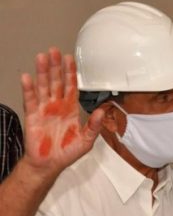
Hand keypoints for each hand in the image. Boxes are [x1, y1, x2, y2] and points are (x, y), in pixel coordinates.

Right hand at [20, 47, 103, 176]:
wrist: (49, 164)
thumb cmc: (66, 153)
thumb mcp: (86, 140)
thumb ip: (94, 125)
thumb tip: (102, 112)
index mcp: (70, 109)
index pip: (71, 86)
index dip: (71, 73)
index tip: (70, 59)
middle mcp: (57, 106)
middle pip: (56, 81)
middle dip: (56, 66)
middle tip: (54, 51)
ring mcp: (44, 109)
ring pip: (44, 86)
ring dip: (42, 72)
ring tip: (42, 57)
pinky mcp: (33, 116)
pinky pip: (31, 100)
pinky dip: (29, 88)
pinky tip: (28, 77)